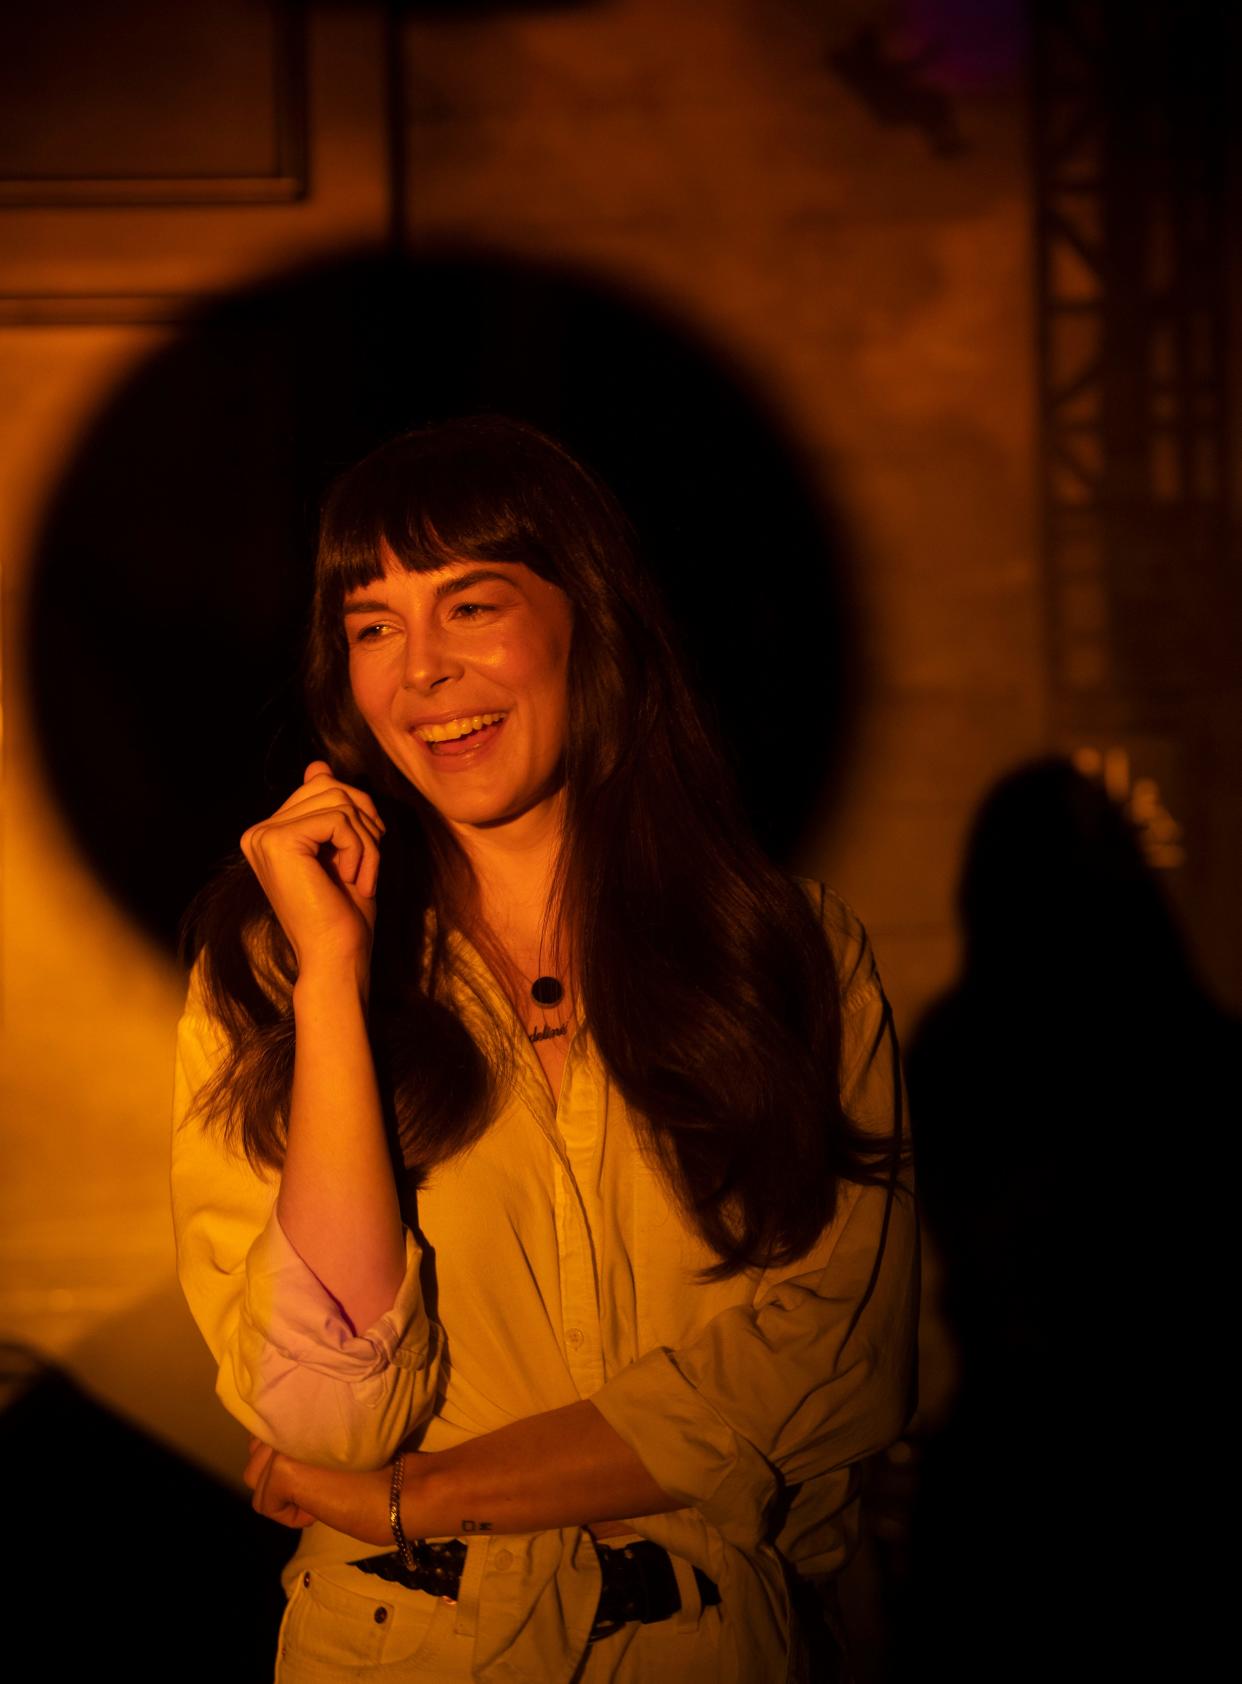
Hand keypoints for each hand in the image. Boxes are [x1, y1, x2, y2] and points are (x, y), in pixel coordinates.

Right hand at [240, 761, 384, 976]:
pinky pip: (340, 820)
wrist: (336, 958)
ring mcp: (263, 836)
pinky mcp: (278, 842)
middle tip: (365, 867)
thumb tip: (317, 764)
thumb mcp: (343, 850)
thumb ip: (328, 807)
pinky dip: (362, 850)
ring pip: (339, 800)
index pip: (322, 786)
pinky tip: (354, 881)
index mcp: (267, 833)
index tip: (362, 856)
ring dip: (366, 841)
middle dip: (364, 823)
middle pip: (330, 786)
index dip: (358, 815)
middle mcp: (257, 832)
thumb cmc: (343, 914)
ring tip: (360, 877)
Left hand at [243, 1438, 392, 1543]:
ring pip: (255, 1478)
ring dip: (281, 1493)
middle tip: (316, 1481)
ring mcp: (284, 1445)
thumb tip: (283, 1457)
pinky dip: (290, 1516)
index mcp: (305, 1412)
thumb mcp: (341, 1448)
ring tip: (316, 1494)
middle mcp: (291, 1424)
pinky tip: (317, 1511)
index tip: (317, 1468)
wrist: (401, 1490)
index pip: (270, 1429)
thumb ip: (312, 1439)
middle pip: (256, 1453)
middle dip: (277, 1474)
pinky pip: (266, 1504)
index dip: (285, 1454)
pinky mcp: (283, 1470)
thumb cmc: (383, 1471)